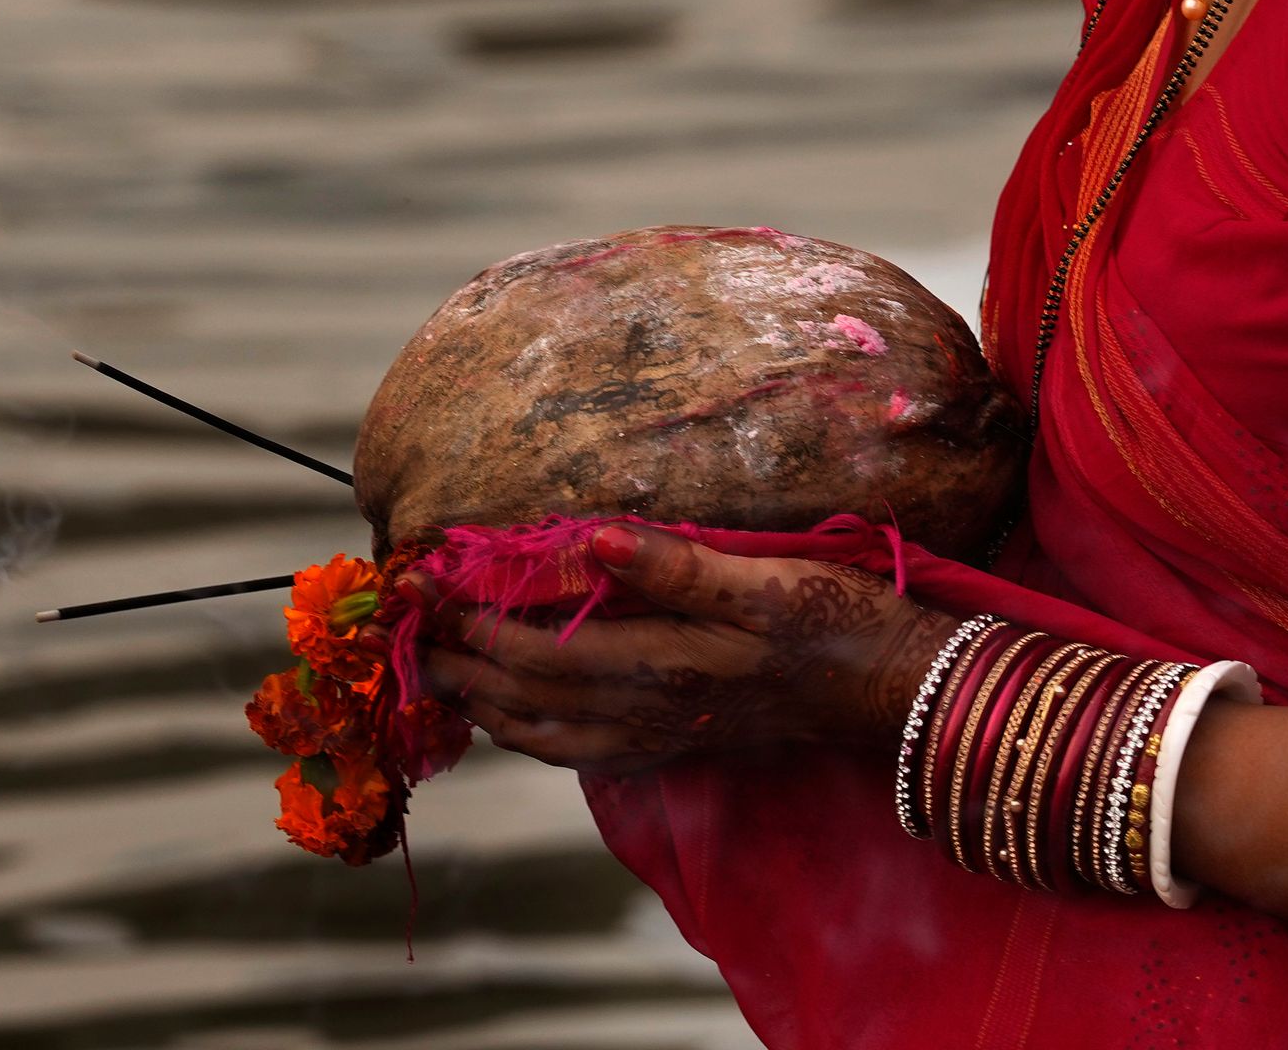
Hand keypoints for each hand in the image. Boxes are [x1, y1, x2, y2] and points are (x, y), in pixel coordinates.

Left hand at [413, 528, 950, 775]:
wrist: (885, 686)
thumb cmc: (829, 619)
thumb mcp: (761, 581)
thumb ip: (676, 566)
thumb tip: (599, 536)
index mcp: (656, 666)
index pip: (532, 649)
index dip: (469, 620)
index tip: (422, 582)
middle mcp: (643, 713)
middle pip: (519, 695)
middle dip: (453, 661)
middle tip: (402, 624)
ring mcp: (653, 736)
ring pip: (538, 734)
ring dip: (477, 702)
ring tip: (430, 668)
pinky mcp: (668, 743)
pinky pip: (572, 752)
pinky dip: (523, 731)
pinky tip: (506, 711)